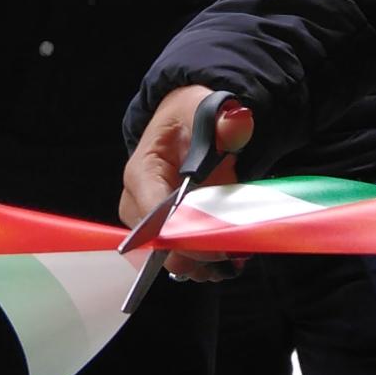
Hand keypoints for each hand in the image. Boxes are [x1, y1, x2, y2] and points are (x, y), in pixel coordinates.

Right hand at [119, 84, 254, 282]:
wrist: (183, 125)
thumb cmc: (186, 118)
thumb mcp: (203, 110)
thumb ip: (222, 122)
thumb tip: (238, 123)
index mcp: (142, 174)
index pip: (155, 216)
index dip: (185, 232)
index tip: (217, 237)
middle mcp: (138, 204)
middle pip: (162, 246)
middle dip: (199, 253)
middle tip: (235, 248)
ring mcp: (151, 224)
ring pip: (173, 261)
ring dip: (206, 264)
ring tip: (236, 253)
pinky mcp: (167, 235)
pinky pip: (184, 260)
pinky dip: (208, 264)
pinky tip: (231, 255)